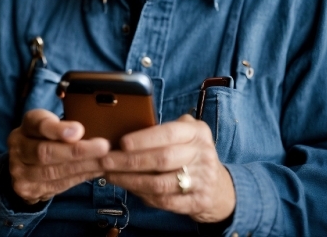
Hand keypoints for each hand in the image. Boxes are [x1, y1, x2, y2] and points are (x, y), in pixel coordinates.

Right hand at [7, 109, 110, 203]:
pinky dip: (80, 178)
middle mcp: (18, 148)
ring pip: (54, 171)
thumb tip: (79, 132)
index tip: (79, 130)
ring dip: (83, 167)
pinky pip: (58, 185)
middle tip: (103, 147)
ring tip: (105, 161)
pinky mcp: (28, 190)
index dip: (58, 130)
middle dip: (77, 151)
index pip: (40, 124)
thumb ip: (63, 124)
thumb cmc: (47, 135)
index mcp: (28, 124)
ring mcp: (20, 172)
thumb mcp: (53, 121)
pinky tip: (95, 171)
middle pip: (46, 152)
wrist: (25, 163)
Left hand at [100, 114, 234, 223]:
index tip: (122, 142)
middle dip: (130, 161)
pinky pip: (164, 201)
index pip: (169, 133)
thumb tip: (131, 125)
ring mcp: (202, 180)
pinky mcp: (197, 202)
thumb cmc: (192, 153)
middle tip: (106, 160)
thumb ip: (167, 128)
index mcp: (198, 132)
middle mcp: (202, 154)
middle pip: (162, 159)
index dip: (144, 138)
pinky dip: (143, 195)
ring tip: (111, 175)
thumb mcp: (188, 133)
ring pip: (160, 183)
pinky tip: (129, 188)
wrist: (219, 187)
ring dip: (131, 181)